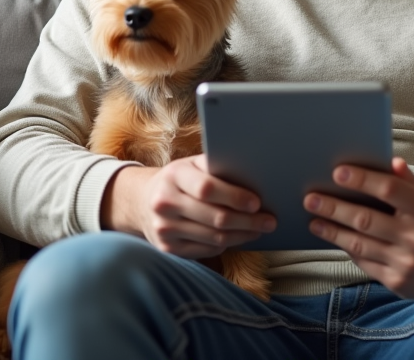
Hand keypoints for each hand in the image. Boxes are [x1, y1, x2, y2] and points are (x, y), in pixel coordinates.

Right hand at [104, 156, 276, 258]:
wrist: (143, 201)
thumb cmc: (180, 179)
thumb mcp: (192, 164)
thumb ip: (216, 167)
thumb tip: (255, 175)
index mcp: (174, 175)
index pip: (207, 189)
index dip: (235, 197)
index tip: (257, 202)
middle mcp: (165, 203)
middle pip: (215, 218)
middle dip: (248, 221)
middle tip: (270, 221)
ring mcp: (164, 229)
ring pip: (214, 238)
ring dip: (242, 235)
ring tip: (259, 229)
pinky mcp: (167, 248)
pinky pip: (206, 250)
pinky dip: (227, 244)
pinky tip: (239, 237)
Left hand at [304, 157, 413, 297]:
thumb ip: (406, 181)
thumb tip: (390, 161)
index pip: (390, 189)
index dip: (362, 180)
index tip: (337, 172)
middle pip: (366, 219)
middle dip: (334, 207)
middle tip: (310, 198)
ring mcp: (406, 262)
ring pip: (359, 243)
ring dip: (332, 230)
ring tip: (313, 219)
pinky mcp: (397, 281)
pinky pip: (363, 261)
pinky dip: (345, 247)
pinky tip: (332, 236)